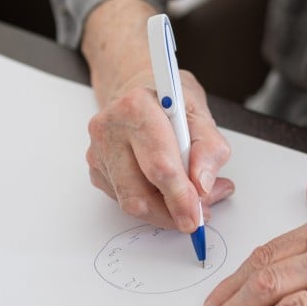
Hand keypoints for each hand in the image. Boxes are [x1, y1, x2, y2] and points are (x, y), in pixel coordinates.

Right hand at [86, 66, 234, 231]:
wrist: (140, 88)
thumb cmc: (170, 99)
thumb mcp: (200, 112)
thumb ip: (209, 148)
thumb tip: (204, 186)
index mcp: (135, 107)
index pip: (159, 164)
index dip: (180, 195)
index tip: (197, 215)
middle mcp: (109, 130)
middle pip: (138, 192)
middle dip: (172, 212)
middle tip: (198, 217)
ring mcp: (98, 152)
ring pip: (131, 202)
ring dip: (164, 211)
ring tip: (191, 200)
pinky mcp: (97, 171)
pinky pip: (126, 200)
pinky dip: (152, 204)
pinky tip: (169, 190)